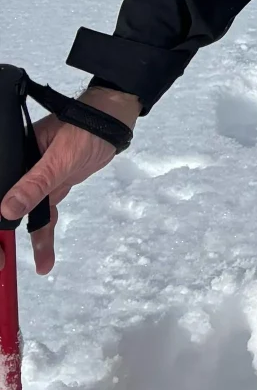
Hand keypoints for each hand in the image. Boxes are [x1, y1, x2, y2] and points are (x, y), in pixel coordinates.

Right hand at [1, 85, 137, 274]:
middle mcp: (20, 170)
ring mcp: (35, 180)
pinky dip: (44, 234)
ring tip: (24, 266)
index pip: (0, 190)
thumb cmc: (85, 128)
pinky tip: (44, 257)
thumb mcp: (60, 159)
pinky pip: (44, 213)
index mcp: (14, 156)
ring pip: (25, 214)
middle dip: (4, 235)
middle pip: (7, 206)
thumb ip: (36, 185)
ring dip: (26, 239)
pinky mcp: (51, 186)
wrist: (111, 122)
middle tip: (3, 262)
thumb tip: (9, 209)